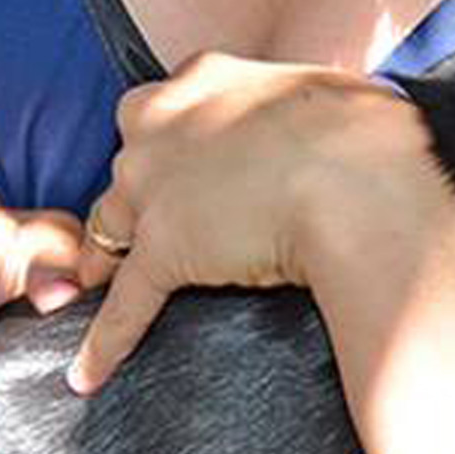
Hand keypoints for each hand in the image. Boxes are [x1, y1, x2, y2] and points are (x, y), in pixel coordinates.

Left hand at [70, 53, 441, 392]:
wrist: (363, 180)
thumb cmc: (366, 132)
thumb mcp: (324, 94)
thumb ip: (299, 108)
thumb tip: (330, 121)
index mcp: (203, 78)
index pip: (163, 113)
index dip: (172, 146)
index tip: (186, 168)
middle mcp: (161, 123)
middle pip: (127, 164)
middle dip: (138, 195)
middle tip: (159, 225)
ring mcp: (154, 188)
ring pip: (111, 226)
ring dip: (108, 257)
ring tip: (99, 288)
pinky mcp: (162, 249)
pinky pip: (123, 301)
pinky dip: (105, 341)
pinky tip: (89, 375)